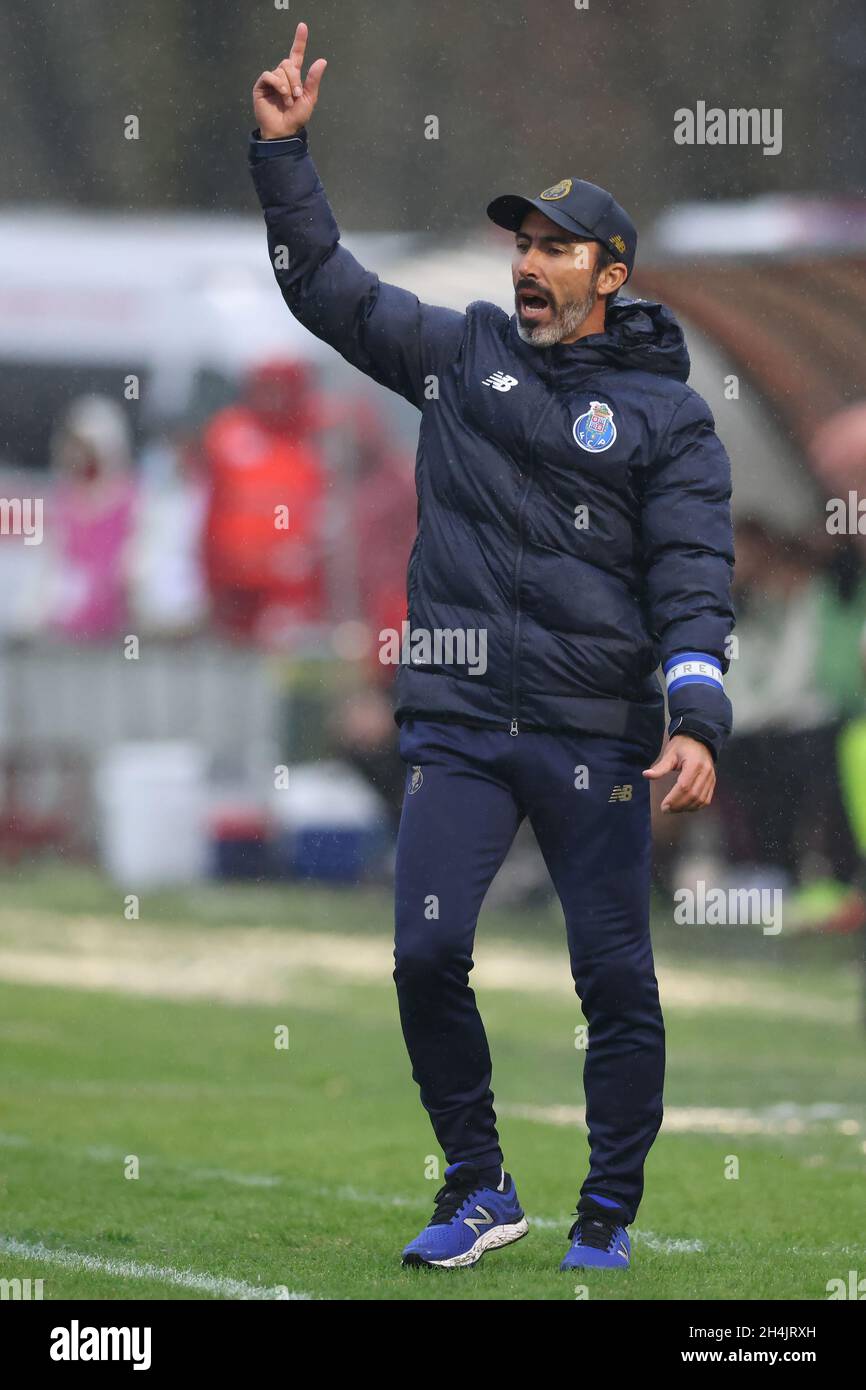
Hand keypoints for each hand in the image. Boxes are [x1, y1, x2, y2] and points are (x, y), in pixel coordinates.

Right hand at [253, 22, 327, 139]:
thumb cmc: (296, 117)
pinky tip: (282, 95)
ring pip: (280, 69)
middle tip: (297, 95)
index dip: (299, 41)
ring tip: (288, 101)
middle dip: (295, 78)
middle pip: (288, 63)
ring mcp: (271, 80)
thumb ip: (313, 80)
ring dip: (287, 86)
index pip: (296, 54)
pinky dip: (278, 84)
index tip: (303, 26)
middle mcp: (282, 76)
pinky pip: (269, 75)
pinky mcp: (261, 85)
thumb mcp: (309, 98)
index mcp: (294, 77)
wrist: (284, 131)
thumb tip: (322, 60)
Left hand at [642, 735, 715, 812]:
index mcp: (694, 764)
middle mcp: (705, 773)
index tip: (663, 806)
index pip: (684, 786)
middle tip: (666, 810)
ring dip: (687, 808)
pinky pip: (706, 799)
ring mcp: (711, 778)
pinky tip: (685, 807)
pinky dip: (696, 806)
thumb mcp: (670, 754)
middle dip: (679, 805)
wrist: (699, 739)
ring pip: (701, 799)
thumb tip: (646, 775)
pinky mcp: (712, 782)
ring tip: (674, 809)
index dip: (674, 798)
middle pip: (693, 795)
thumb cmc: (682, 746)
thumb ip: (660, 767)